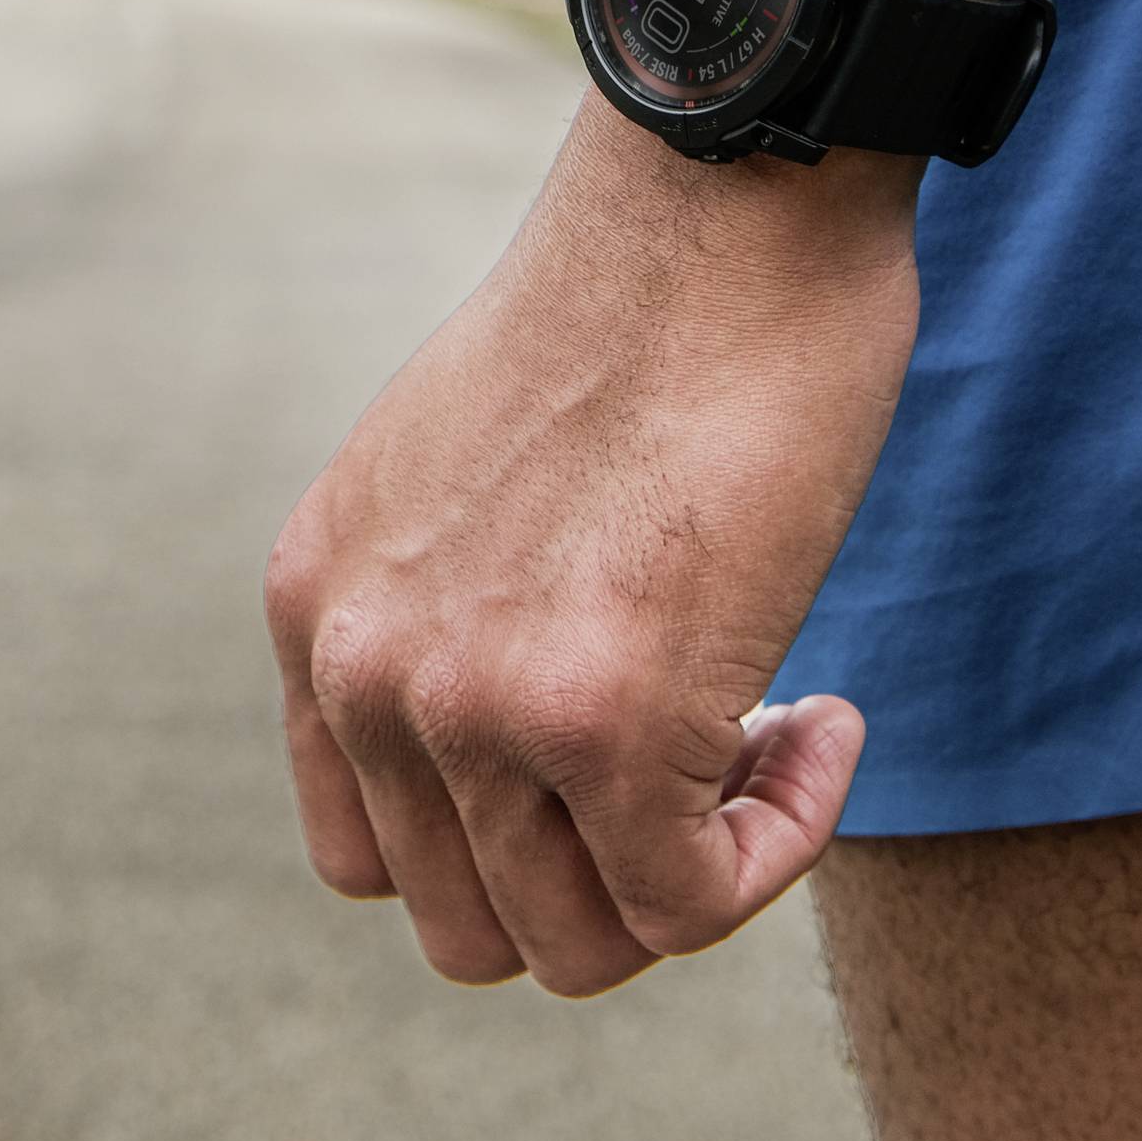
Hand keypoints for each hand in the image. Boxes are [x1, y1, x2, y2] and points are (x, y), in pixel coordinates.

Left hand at [265, 96, 920, 996]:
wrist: (719, 196)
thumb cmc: (640, 306)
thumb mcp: (465, 470)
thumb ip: (450, 603)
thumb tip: (536, 738)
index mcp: (313, 609)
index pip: (372, 856)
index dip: (515, 839)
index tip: (615, 752)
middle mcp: (365, 674)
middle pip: (478, 927)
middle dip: (609, 876)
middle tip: (711, 754)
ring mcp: (474, 708)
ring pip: (586, 944)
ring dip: (704, 866)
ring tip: (778, 730)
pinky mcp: (607, 722)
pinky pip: (693, 902)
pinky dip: (781, 844)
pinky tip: (828, 719)